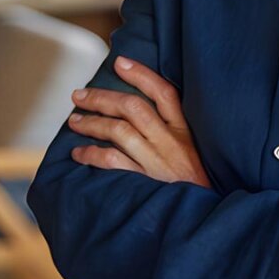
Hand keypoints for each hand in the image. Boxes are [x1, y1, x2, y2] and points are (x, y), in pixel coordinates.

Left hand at [66, 57, 210, 188]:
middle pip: (133, 108)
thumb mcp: (196, 152)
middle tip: (79, 95)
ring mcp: (156, 162)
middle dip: (102, 97)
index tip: (120, 62)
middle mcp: (171, 142)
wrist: (204, 216)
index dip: (141, 74)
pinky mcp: (144, 183)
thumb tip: (139, 113)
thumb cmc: (196, 183)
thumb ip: (174, 133)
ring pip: (119, 131)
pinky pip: (112, 162)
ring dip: (91, 123)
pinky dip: (91, 155)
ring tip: (74, 120)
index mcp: (186, 131)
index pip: (164, 93)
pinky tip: (78, 153)